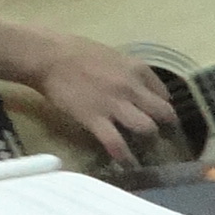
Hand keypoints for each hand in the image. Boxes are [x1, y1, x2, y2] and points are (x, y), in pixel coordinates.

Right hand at [22, 34, 181, 166]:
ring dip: (148, 140)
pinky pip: (117, 143)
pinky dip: (125, 157)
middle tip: (163, 136)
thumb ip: (127, 71)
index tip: (158, 114)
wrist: (47, 56)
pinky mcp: (96, 119)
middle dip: (167, 127)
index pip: (164, 93)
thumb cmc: (75, 50)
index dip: (162, 106)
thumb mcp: (112, 55)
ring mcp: (115, 105)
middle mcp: (132, 87)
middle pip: (164, 113)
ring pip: (147, 128)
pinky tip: (128, 163)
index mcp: (137, 69)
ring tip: (145, 148)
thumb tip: (134, 86)